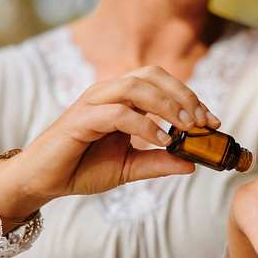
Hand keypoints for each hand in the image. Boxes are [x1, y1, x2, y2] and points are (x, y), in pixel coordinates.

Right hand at [0, 66, 218, 226]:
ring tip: (187, 128)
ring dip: (167, 105)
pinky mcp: (80, 119)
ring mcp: (93, 102)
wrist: (44, 181)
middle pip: (151, 75)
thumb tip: (192, 165)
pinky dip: (144, 125)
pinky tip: (162, 141)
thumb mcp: (129, 168)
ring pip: (135, 87)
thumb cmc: (82, 168)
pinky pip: (118, 113)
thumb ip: (159, 163)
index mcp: (120, 98)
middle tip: (204, 122)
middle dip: (183, 96)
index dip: (189, 97)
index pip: (160, 82)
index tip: (212, 122)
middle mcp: (108, 93)